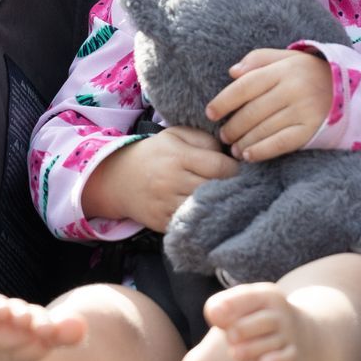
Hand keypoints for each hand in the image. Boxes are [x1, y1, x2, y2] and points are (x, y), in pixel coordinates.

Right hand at [83, 126, 239, 233]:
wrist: (120, 178)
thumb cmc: (156, 153)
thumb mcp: (176, 135)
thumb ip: (204, 139)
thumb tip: (230, 154)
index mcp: (178, 157)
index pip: (219, 166)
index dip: (235, 169)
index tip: (240, 169)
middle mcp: (172, 181)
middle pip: (214, 189)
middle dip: (231, 187)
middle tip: (240, 185)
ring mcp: (166, 204)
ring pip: (204, 209)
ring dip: (219, 205)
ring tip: (227, 199)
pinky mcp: (163, 222)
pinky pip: (191, 224)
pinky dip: (203, 219)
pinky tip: (210, 212)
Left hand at [206, 48, 333, 162]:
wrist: (351, 88)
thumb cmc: (311, 72)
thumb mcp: (288, 58)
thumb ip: (259, 59)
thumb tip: (232, 72)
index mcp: (284, 69)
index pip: (245, 86)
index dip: (224, 101)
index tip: (210, 113)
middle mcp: (293, 89)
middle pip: (252, 111)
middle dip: (233, 126)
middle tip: (223, 136)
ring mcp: (304, 110)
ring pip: (264, 129)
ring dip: (244, 142)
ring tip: (234, 149)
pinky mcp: (312, 130)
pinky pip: (281, 143)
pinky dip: (262, 150)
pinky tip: (249, 155)